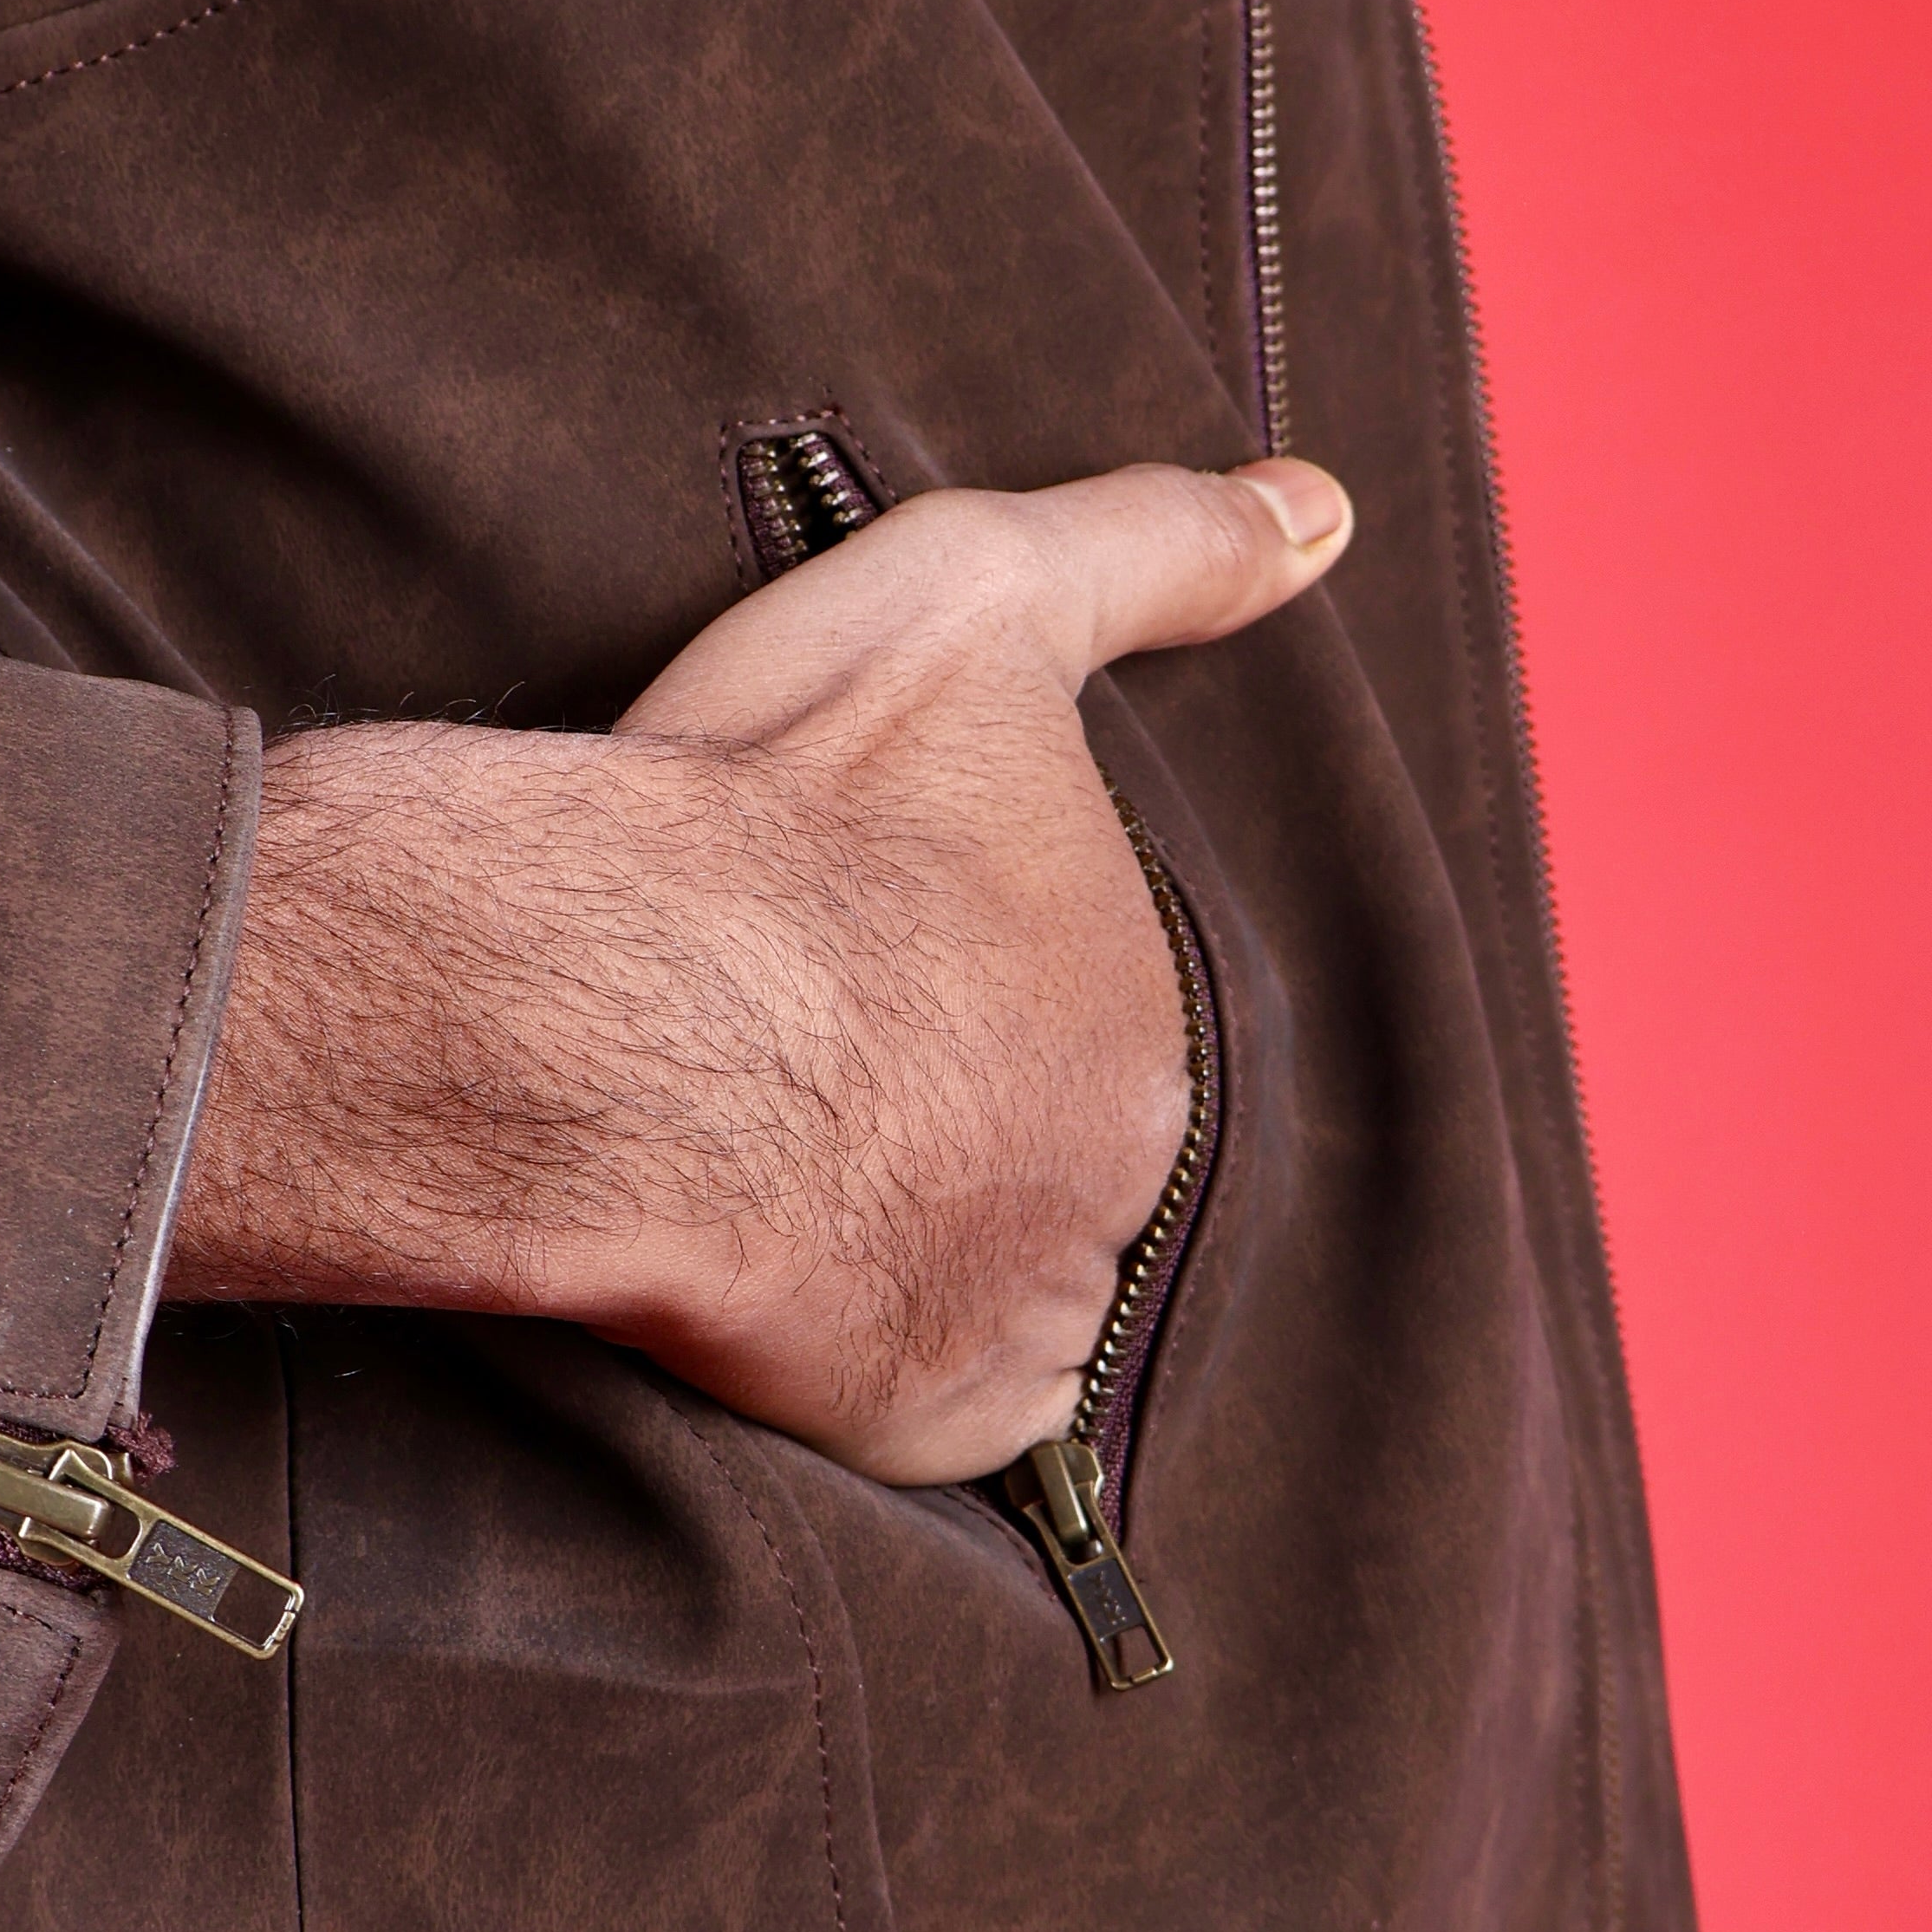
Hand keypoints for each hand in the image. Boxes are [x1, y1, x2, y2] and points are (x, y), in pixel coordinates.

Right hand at [172, 457, 1350, 1475]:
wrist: (608, 1006)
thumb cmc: (784, 799)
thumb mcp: (980, 601)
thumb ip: (1153, 548)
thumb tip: (1323, 509)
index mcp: (1138, 1001)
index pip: (1065, 1006)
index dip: (942, 978)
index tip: (833, 942)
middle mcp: (1118, 1170)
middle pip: (1038, 1145)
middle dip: (940, 1114)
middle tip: (786, 1059)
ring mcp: (1024, 1308)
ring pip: (990, 1274)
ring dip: (909, 1240)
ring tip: (767, 1173)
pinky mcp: (924, 1422)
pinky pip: (928, 1406)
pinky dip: (866, 1362)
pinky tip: (780, 1289)